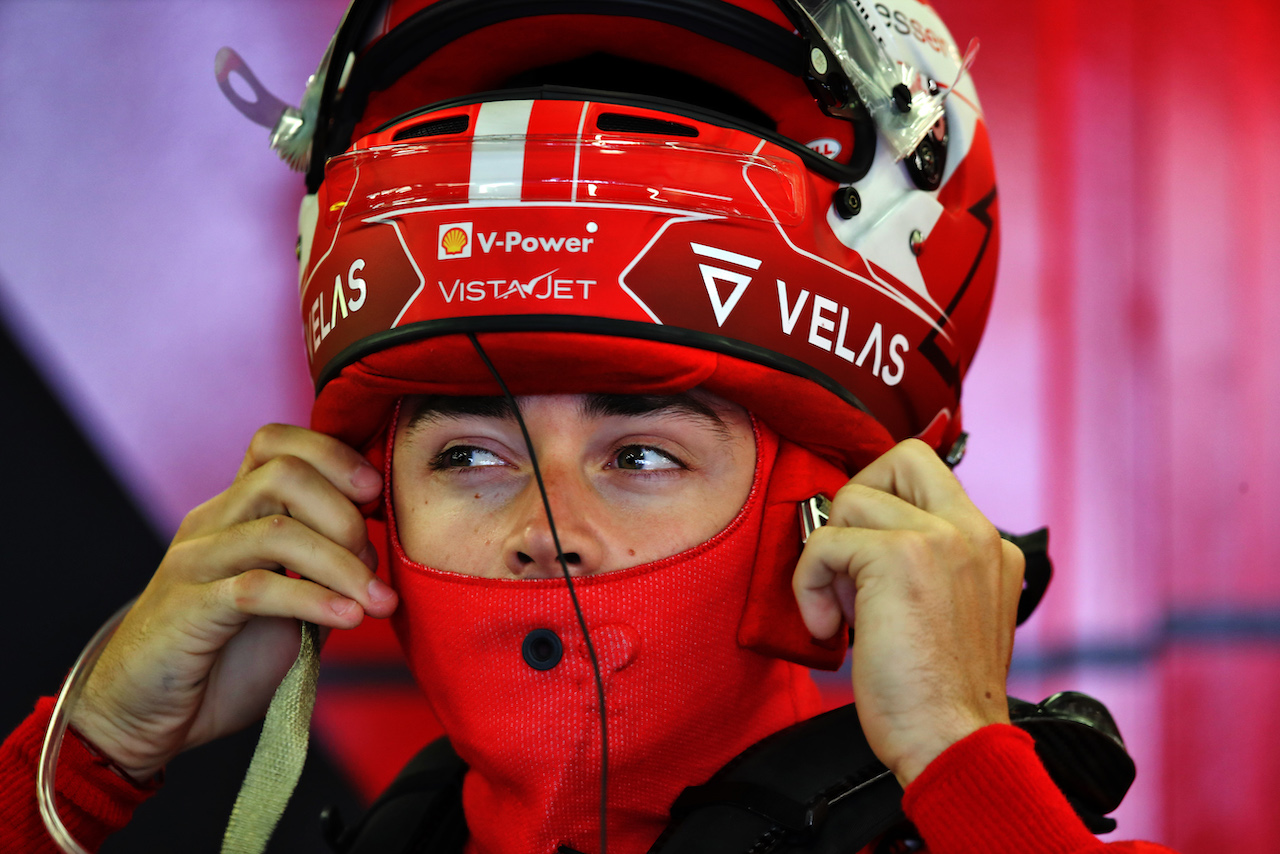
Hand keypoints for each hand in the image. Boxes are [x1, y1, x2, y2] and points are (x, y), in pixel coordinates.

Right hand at [69, 424, 396, 781]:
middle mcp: (212, 523)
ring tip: (375, 601)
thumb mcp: (286, 602)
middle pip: (283, 472)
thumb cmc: (223, 656)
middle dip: (345, 513)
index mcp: (235, 510)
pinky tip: (349, 618)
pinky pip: (257, 589)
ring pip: (277, 530)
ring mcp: (196, 563)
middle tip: (374, 563)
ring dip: (342, 564)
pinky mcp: (188, 609)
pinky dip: (315, 600)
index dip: (334, 455)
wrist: (146, 714)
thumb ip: (322, 569)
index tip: (375, 495)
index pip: (276, 443)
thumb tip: (378, 552)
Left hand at [792, 439, 1024, 786]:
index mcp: (989, 544)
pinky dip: (810, 584)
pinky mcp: (898, 556)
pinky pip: (825, 541)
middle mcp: (972, 531)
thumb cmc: (939, 697)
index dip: (882, 500)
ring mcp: (939, 539)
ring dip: (830, 558)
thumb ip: (926, 568)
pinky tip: (831, 628)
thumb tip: (859, 542)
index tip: (865, 558)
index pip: (929, 474)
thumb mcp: (951, 614)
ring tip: (846, 610)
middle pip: (900, 457)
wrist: (953, 742)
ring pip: (852, 500)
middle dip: (858, 500)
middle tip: (850, 562)